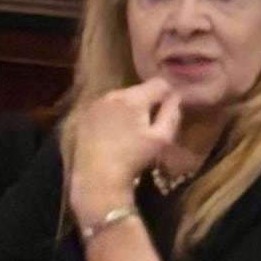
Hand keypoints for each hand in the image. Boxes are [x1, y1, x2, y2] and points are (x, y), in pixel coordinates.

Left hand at [64, 77, 185, 221]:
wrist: (98, 177)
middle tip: (149, 123)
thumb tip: (176, 96)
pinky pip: (105, 108)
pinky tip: (113, 134)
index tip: (168, 109)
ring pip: (121, 98)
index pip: (159, 83)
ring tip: (130, 130)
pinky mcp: (84, 115)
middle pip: (138, 90)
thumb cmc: (134, 158)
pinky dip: (112, 115)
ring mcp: (96, 104)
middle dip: (147, 102)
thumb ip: (171, 113)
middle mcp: (113, 94)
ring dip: (129, 108)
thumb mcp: (161, 138)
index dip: (168, 94)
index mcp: (134, 98)